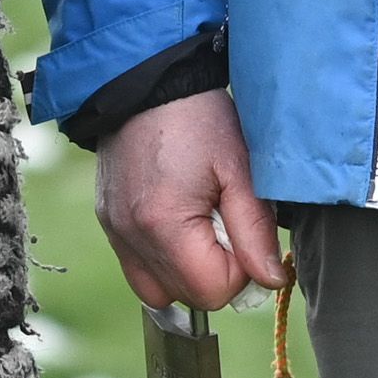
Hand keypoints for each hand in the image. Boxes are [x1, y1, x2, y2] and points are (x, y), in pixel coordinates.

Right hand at [97, 90, 283, 315]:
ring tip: (201, 227)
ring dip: (187, 271)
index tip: (243, 231)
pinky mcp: (108, 221)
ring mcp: (114, 231)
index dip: (239, 270)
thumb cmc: (198, 118)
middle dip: (214, 271)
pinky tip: (179, 221)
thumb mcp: (241, 169)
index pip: (212, 292)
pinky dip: (163, 258)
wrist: (146, 80)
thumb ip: (255, 231)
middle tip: (224, 223)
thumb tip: (269, 281)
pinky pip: (138, 267)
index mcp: (164, 225)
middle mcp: (131, 237)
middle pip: (184, 297)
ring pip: (158, 290)